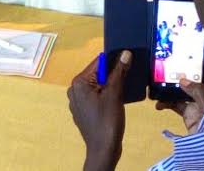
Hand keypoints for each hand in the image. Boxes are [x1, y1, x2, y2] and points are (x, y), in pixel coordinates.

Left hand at [68, 51, 128, 170]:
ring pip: (97, 86)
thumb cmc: (107, 120)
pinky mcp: (83, 112)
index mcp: (79, 83)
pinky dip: (106, 96)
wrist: (103, 150)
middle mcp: (74, 90)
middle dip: (112, 74)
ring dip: (110, 86)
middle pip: (96, 74)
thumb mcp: (115, 94)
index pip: (97, 63)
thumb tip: (125, 53)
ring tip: (125, 87)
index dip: (113, 60)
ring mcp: (77, 102)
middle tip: (129, 74)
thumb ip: (119, 72)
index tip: (128, 60)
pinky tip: (117, 101)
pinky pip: (95, 98)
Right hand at [155, 60, 203, 133]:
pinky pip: (176, 104)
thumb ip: (197, 90)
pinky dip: (166, 103)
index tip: (183, 52)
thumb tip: (182, 79)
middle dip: (179, 72)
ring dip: (169, 87)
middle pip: (192, 77)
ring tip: (156, 83)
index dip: (197, 60)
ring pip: (182, 90)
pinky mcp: (189, 113)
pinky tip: (158, 105)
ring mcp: (197, 103)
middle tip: (165, 65)